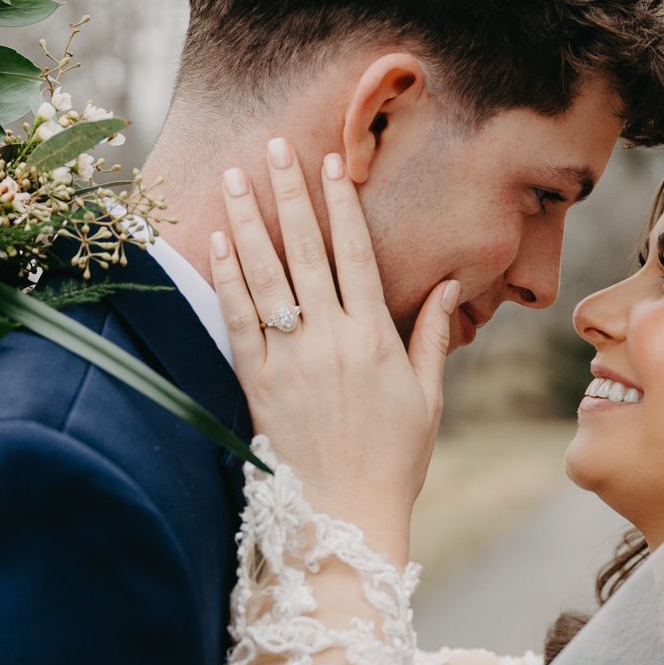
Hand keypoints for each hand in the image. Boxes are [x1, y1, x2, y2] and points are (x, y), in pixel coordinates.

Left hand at [211, 140, 458, 560]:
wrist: (345, 517)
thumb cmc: (393, 461)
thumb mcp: (425, 397)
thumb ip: (428, 335)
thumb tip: (446, 283)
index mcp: (375, 340)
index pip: (355, 255)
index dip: (341, 205)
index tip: (330, 164)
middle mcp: (331, 342)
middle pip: (306, 252)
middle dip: (289, 195)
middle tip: (275, 147)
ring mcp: (291, 362)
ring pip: (265, 277)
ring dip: (248, 222)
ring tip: (236, 176)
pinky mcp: (258, 386)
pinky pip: (239, 321)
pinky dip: (227, 279)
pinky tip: (216, 241)